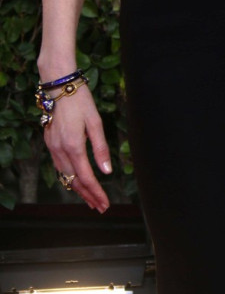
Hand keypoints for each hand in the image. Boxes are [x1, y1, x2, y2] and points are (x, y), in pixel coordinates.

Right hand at [43, 84, 111, 211]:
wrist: (59, 86)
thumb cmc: (80, 101)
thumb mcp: (96, 121)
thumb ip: (101, 148)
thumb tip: (107, 171)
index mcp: (74, 146)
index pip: (86, 178)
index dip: (96, 193)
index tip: (105, 204)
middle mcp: (60, 150)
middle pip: (74, 181)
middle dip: (88, 196)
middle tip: (100, 207)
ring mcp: (52, 147)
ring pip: (65, 176)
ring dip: (78, 189)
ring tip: (90, 198)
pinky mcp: (49, 143)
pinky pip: (59, 166)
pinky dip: (68, 177)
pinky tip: (76, 180)